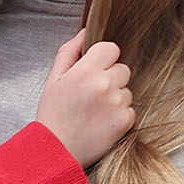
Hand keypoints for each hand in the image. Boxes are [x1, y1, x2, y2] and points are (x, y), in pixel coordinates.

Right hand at [38, 30, 133, 166]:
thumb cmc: (53, 115)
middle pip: (122, 68)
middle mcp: (105, 84)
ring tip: (94, 110)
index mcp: (86, 70)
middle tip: (91, 93)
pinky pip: (130, 109)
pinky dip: (119, 114)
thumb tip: (85, 33)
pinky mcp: (125, 121)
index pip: (111, 48)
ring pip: (127, 89)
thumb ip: (70, 51)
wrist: (56, 151)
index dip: (103, 58)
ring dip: (115, 96)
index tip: (94, 69)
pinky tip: (101, 121)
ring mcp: (117, 103)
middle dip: (110, 77)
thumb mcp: (54, 78)